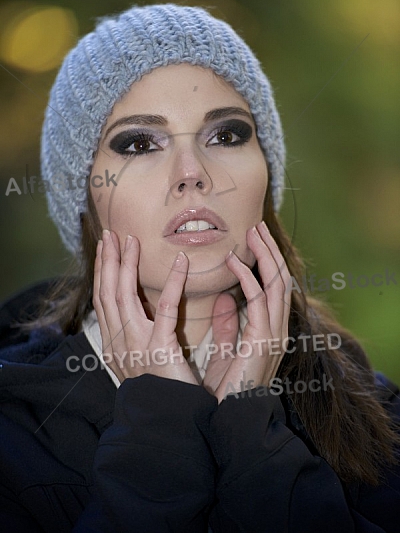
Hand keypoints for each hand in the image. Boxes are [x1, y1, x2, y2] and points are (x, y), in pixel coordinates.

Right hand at [93, 229, 197, 385]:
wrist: (169, 424)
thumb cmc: (165, 392)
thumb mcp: (148, 358)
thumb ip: (149, 331)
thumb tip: (155, 304)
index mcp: (116, 345)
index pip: (103, 301)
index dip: (104, 272)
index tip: (107, 248)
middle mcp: (119, 343)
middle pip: (106, 293)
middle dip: (108, 261)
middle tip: (110, 233)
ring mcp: (136, 346)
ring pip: (123, 296)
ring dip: (127, 265)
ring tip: (132, 240)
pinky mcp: (159, 349)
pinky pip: (166, 309)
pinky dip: (172, 283)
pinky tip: (181, 262)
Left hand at [203, 221, 291, 402]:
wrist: (229, 418)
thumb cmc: (227, 388)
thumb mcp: (226, 349)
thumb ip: (228, 323)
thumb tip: (223, 298)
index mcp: (268, 330)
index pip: (273, 288)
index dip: (265, 263)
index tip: (252, 242)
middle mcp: (276, 329)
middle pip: (280, 280)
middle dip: (269, 252)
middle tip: (257, 226)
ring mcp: (274, 334)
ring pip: (277, 284)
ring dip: (265, 256)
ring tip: (253, 232)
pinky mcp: (263, 339)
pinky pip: (260, 300)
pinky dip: (248, 278)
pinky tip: (234, 262)